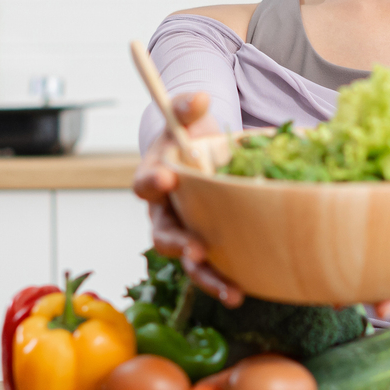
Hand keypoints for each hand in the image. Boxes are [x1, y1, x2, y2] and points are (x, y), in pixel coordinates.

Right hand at [131, 92, 244, 306]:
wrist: (201, 154)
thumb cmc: (190, 135)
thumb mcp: (188, 115)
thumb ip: (187, 106)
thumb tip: (199, 98)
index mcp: (155, 178)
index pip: (144, 183)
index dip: (152, 182)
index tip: (166, 178)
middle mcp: (165, 212)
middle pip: (163, 234)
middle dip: (179, 244)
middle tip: (196, 249)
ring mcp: (187, 232)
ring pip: (189, 261)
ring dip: (208, 277)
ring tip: (231, 292)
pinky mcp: (209, 246)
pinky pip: (214, 268)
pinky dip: (228, 281)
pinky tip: (245, 291)